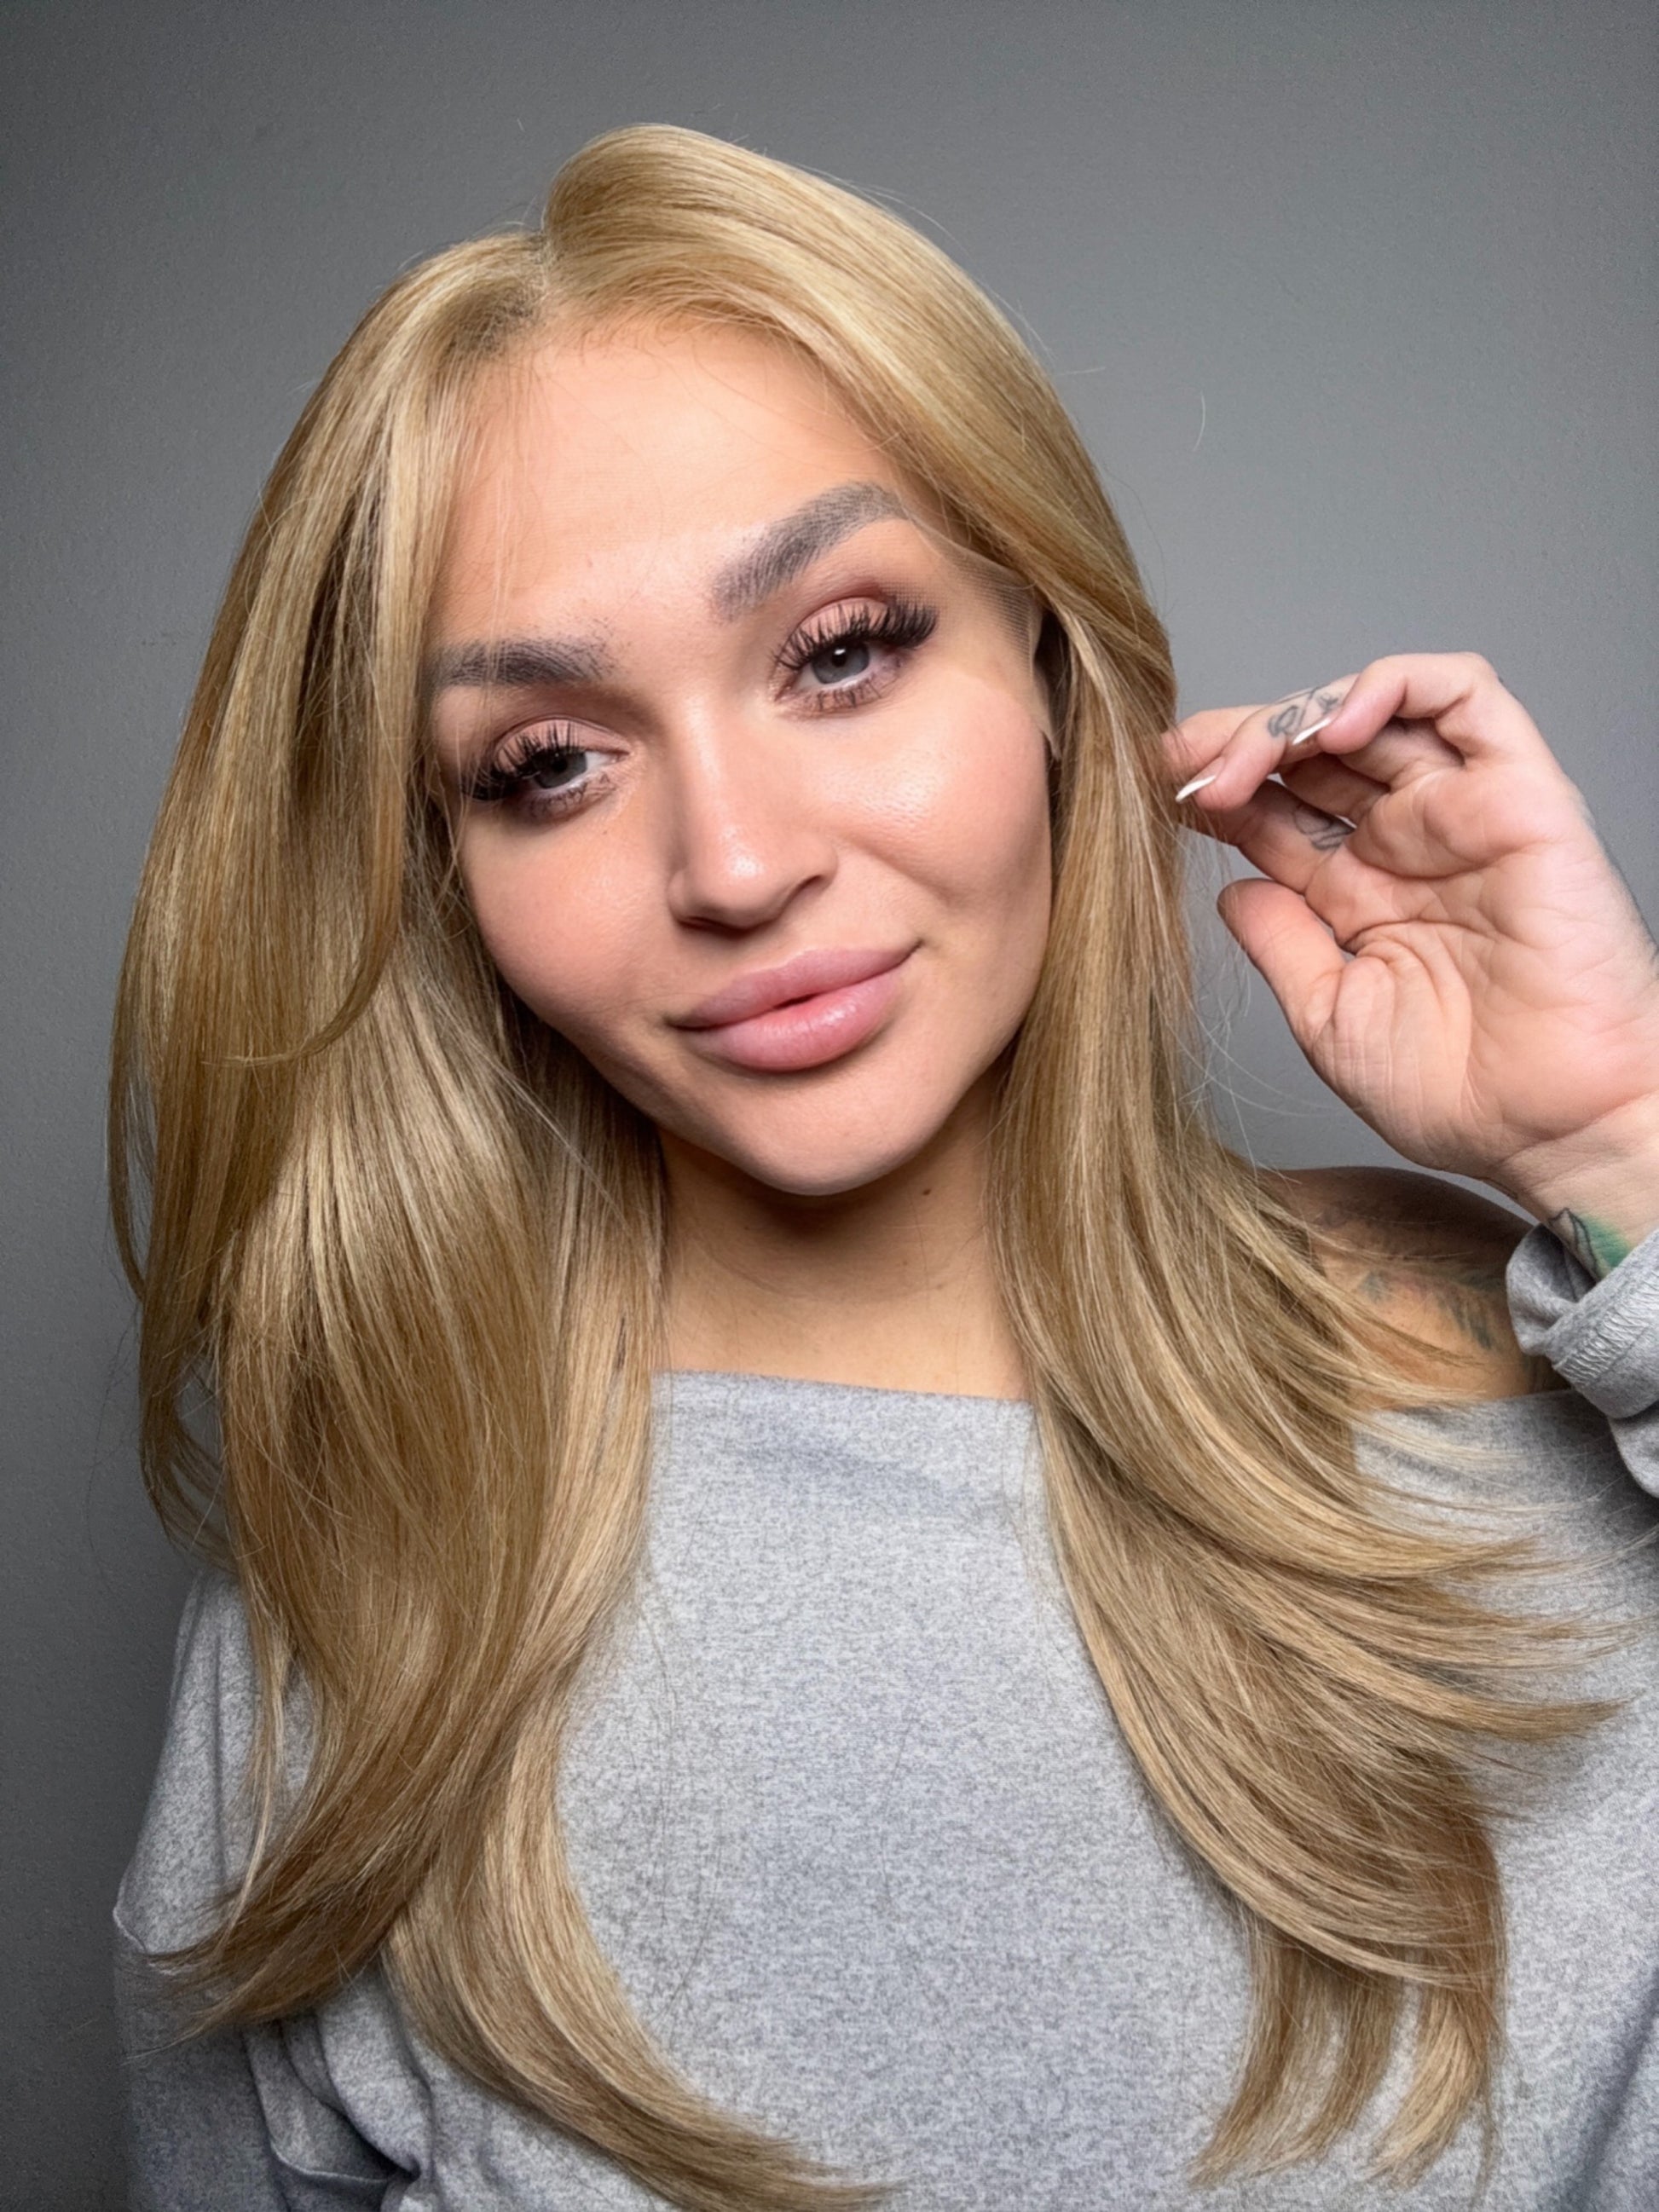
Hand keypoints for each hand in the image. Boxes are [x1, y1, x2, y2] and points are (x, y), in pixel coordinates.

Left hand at [1167, 652, 1658, 1269]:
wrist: (1556, 1130)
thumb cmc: (1460, 1094)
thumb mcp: (1329, 1017)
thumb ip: (1280, 944)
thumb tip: (1227, 889)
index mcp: (1360, 891)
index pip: (1277, 806)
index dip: (1216, 787)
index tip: (1155, 792)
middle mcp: (1410, 841)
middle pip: (1314, 749)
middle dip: (1237, 742)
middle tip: (1178, 764)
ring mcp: (1464, 812)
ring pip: (1376, 709)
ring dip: (1297, 713)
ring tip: (1244, 757)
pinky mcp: (1521, 794)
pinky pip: (1467, 697)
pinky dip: (1394, 685)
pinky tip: (1334, 723)